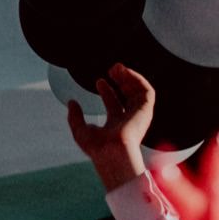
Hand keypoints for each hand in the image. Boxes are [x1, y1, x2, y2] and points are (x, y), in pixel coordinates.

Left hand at [67, 63, 154, 189]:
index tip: (99, 80)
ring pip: (138, 91)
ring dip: (129, 77)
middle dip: (120, 80)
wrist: (111, 152)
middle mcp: (129, 119)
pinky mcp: (146, 110)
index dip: (106, 90)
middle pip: (127, 95)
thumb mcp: (80, 130)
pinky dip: (138, 79)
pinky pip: (147, 91)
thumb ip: (75, 116)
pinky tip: (126, 73)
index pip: (114, 103)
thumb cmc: (96, 147)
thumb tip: (71, 102)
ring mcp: (138, 115)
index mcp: (116, 124)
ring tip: (117, 67)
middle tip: (111, 69)